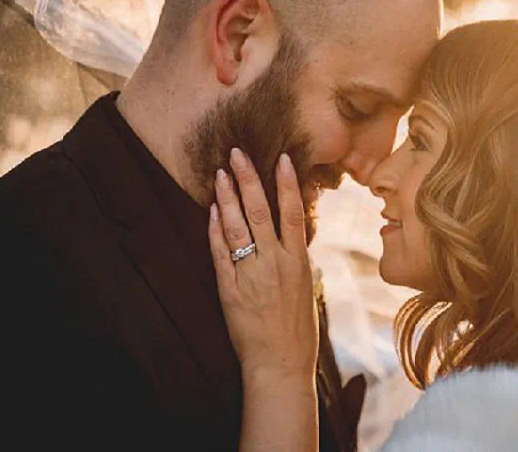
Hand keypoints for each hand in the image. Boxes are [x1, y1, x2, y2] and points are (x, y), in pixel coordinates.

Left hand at [209, 148, 318, 380]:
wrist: (279, 363)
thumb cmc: (297, 330)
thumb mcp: (307, 288)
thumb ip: (296, 259)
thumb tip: (292, 236)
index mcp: (298, 262)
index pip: (293, 213)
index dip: (287, 183)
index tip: (281, 158)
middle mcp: (276, 263)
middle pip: (262, 212)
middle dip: (249, 180)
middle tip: (237, 153)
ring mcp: (252, 275)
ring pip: (238, 228)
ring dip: (228, 198)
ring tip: (220, 174)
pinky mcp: (230, 290)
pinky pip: (220, 254)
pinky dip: (214, 231)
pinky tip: (210, 212)